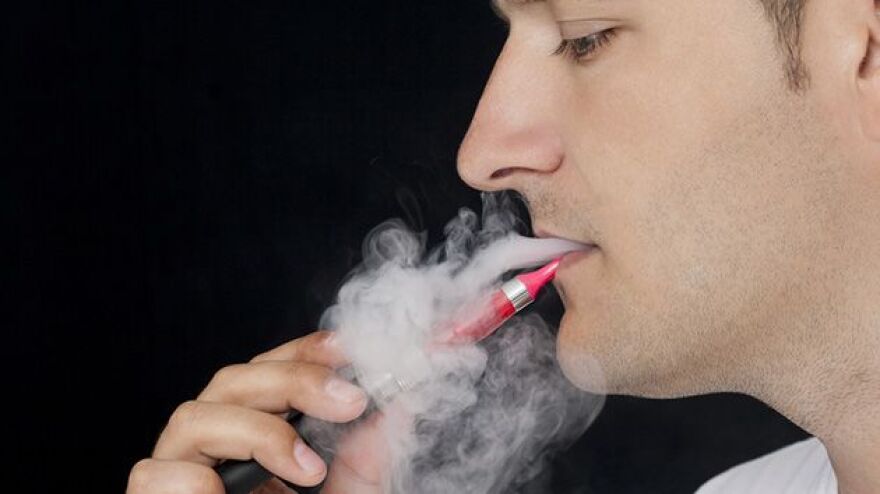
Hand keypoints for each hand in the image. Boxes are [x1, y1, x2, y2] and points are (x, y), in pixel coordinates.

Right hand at [127, 330, 395, 492]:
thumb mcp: (348, 491)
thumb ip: (365, 453)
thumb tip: (396, 404)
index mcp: (253, 423)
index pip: (270, 367)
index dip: (305, 350)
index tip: (346, 348)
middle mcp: (213, 436)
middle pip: (234, 379)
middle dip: (294, 382)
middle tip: (350, 402)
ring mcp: (179, 464)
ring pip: (195, 417)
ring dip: (258, 434)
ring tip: (309, 470)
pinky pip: (158, 474)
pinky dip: (198, 483)